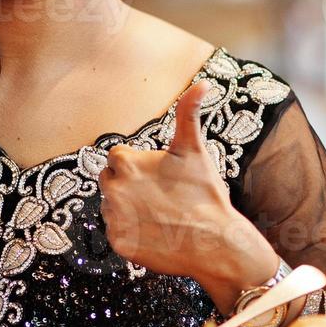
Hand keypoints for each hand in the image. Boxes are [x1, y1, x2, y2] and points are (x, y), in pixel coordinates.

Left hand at [98, 79, 277, 310]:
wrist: (214, 242)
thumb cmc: (204, 193)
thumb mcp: (194, 149)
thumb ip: (188, 113)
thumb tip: (203, 83)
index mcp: (125, 161)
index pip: (116, 159)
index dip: (138, 168)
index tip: (159, 178)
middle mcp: (112, 188)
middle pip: (111, 182)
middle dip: (129, 187)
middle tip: (160, 198)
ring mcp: (113, 217)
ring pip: (112, 208)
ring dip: (129, 210)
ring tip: (160, 216)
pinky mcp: (117, 243)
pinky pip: (117, 233)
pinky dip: (132, 234)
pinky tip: (155, 234)